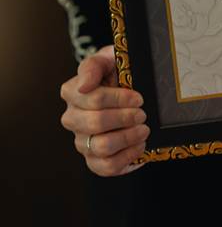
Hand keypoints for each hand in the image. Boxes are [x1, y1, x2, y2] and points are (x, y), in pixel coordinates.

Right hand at [60, 45, 148, 176]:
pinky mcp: (94, 161)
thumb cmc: (118, 71)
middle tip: (143, 114)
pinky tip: (140, 145)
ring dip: (128, 138)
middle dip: (125, 118)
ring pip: (101, 147)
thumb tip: (84, 85)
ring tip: (144, 129)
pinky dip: (127, 157)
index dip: (119, 99)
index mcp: (72, 92)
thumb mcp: (108, 58)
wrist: (132, 92)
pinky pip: (106, 167)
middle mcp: (72, 118)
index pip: (93, 98)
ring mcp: (82, 141)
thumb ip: (93, 66)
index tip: (139, 98)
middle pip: (96, 123)